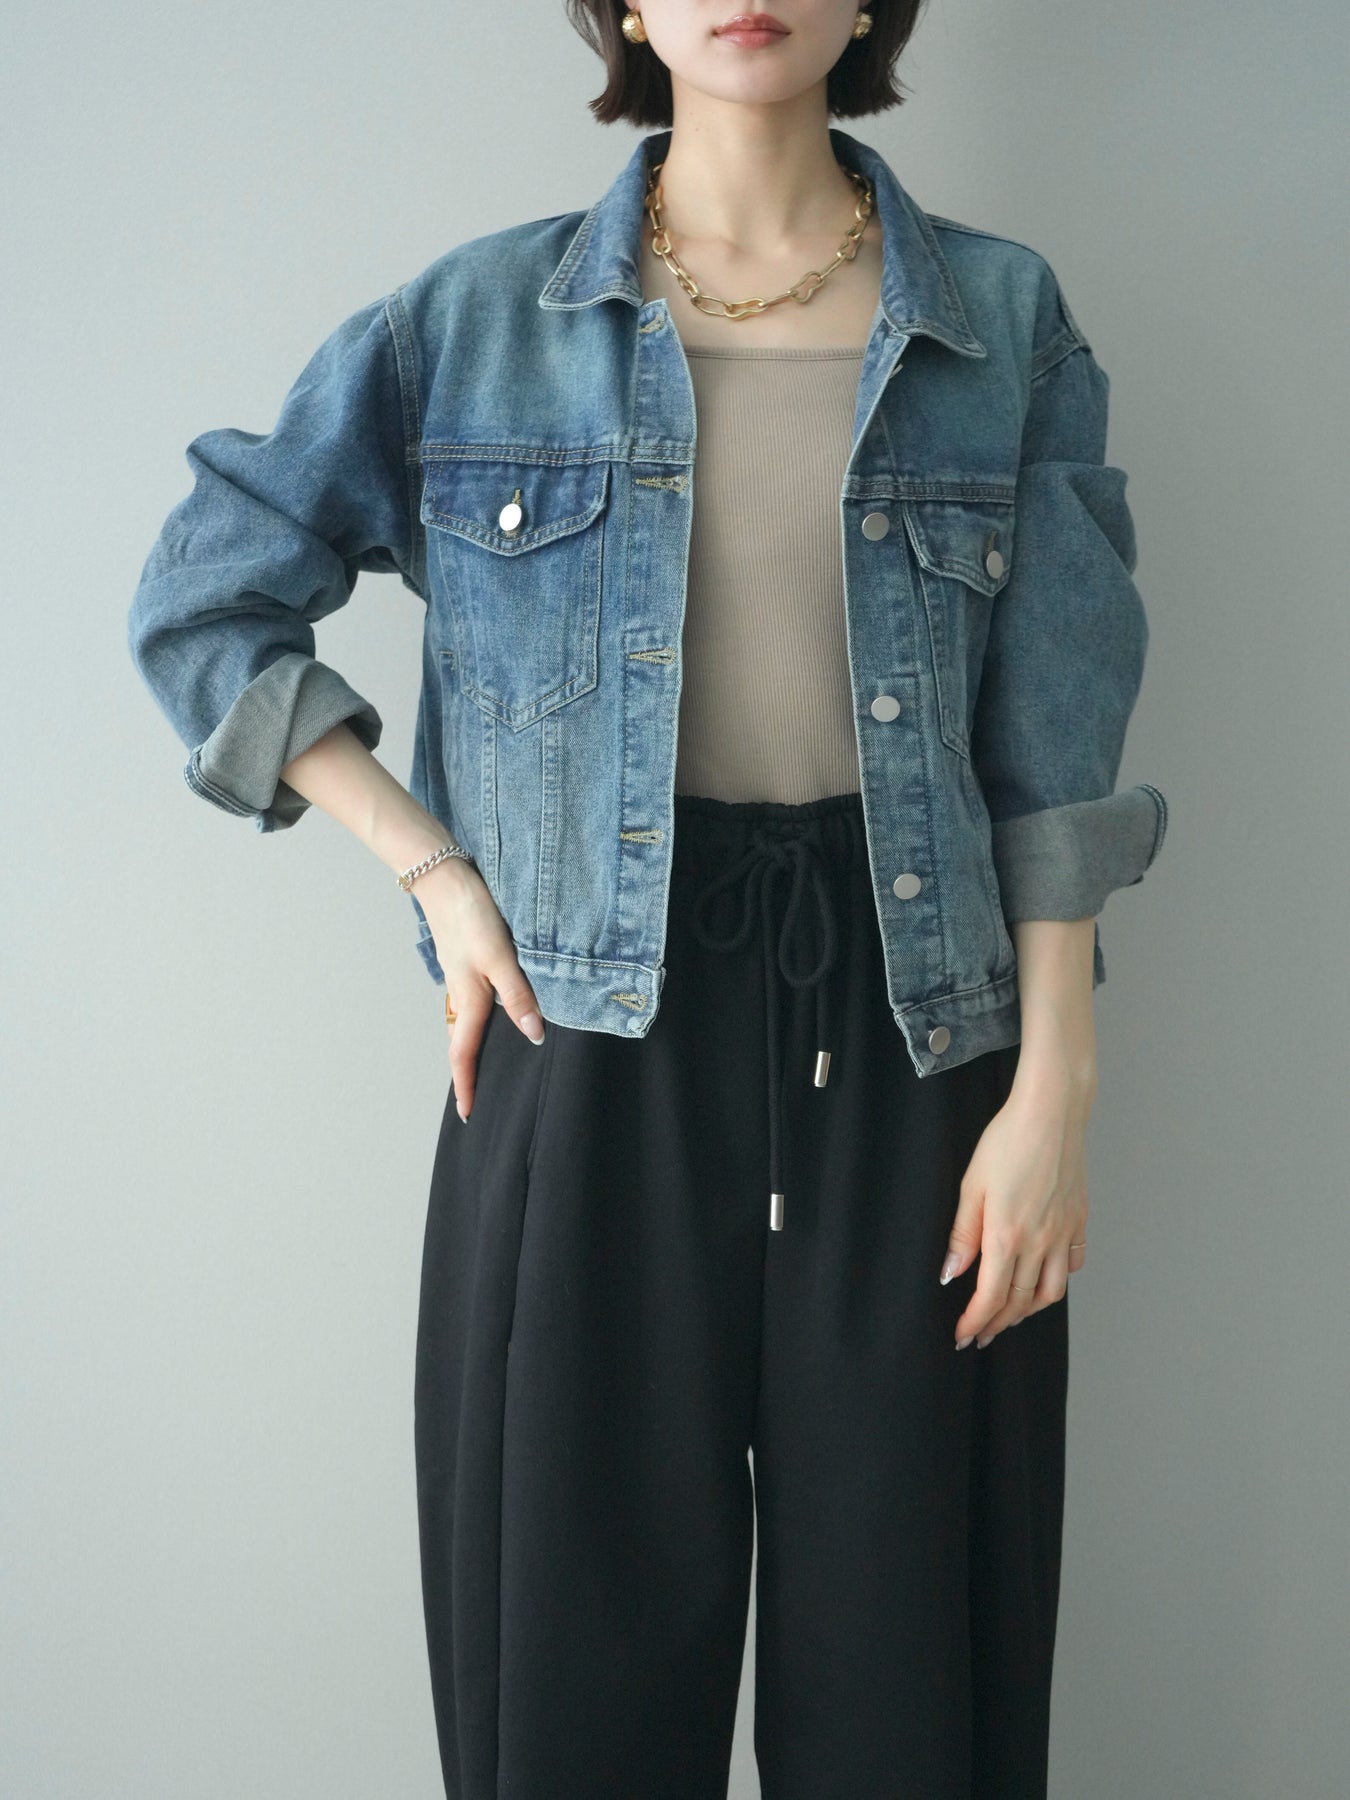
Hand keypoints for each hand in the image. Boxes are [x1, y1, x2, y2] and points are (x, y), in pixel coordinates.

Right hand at [415, 860, 545, 1120]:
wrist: (443, 876)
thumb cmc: (472, 914)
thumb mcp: (501, 956)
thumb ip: (518, 995)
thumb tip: (534, 1035)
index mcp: (470, 998)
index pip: (465, 1053)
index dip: (467, 1085)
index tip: (468, 1114)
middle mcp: (462, 992)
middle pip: (463, 1043)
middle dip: (467, 1073)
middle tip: (475, 1099)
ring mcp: (460, 977)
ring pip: (465, 1023)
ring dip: (470, 1048)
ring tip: (481, 1067)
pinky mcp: (464, 960)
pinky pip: (468, 1002)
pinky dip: (474, 1021)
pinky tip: (488, 1015)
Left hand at [940, 1060, 1092, 1349]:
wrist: (1051, 1113)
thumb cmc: (1007, 1141)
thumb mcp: (971, 1186)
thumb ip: (963, 1234)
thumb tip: (951, 1273)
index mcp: (1008, 1236)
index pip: (991, 1297)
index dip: (975, 1322)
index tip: (963, 1336)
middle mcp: (1040, 1242)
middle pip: (1020, 1301)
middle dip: (998, 1323)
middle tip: (981, 1334)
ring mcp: (1064, 1233)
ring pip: (1051, 1291)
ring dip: (1029, 1310)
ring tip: (1011, 1315)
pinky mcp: (1079, 1220)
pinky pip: (1073, 1264)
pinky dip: (1059, 1279)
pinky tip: (1045, 1277)